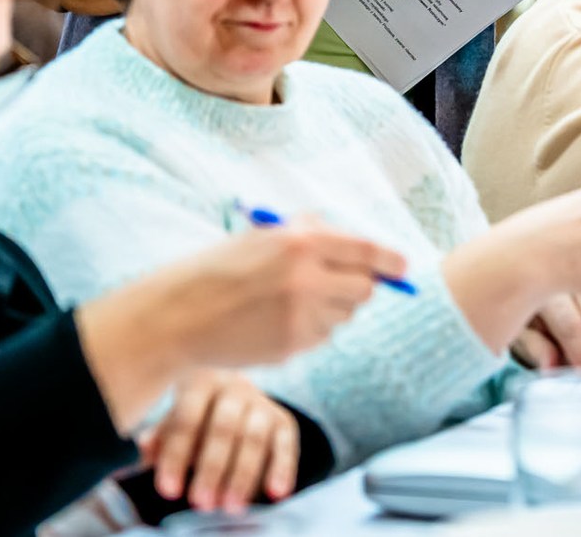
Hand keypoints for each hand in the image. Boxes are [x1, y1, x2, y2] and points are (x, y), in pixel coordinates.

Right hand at [82, 222, 406, 433]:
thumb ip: (308, 233)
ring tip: (289, 301)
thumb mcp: (261, 237)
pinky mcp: (292, 347)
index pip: (365, 251)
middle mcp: (307, 279)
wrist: (177, 317)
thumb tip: (353, 242)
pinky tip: (275, 321)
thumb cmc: (217, 270)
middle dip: (358, 287)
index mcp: (301, 242)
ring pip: (343, 316)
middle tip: (337, 284)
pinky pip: (320, 337)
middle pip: (363, 289)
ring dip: (330, 309)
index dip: (389, 261)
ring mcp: (301, 317)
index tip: (402, 268)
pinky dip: (309, 330)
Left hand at [140, 371, 298, 512]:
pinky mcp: (283, 421)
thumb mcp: (173, 424)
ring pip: (254, 438)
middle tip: (201, 503)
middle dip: (212, 468)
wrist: (231, 398)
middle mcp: (233, 387)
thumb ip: (160, 437)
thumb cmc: (193, 419)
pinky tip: (276, 494)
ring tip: (231, 507)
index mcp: (200, 384)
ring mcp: (261, 403)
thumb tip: (146, 447)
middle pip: (223, 428)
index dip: (176, 456)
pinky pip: (286, 444)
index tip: (168, 491)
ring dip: (243, 475)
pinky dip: (283, 469)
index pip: (186, 419)